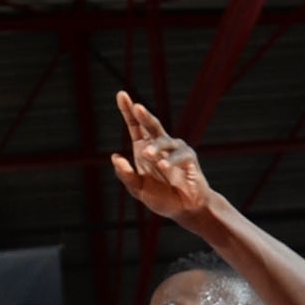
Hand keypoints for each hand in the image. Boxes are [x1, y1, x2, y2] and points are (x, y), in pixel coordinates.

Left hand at [109, 90, 213, 225]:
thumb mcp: (138, 189)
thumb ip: (126, 175)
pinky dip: (171, 160)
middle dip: (144, 115)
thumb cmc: (162, 197)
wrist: (184, 209)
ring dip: (155, 147)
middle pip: (151, 125)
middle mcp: (160, 145)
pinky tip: (162, 165)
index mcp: (144, 149)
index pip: (135, 126)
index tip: (121, 94)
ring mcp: (175, 149)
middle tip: (136, 107)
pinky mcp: (189, 158)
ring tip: (146, 154)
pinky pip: (180, 155)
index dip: (128, 111)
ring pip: (164, 141)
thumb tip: (115, 157)